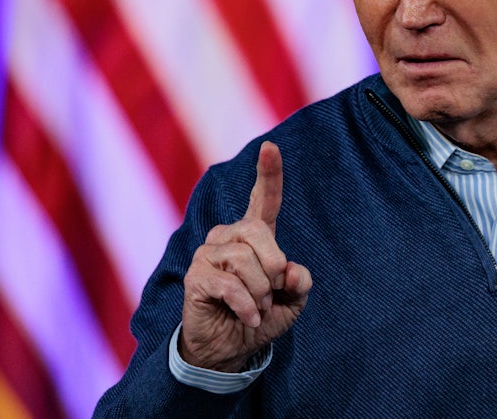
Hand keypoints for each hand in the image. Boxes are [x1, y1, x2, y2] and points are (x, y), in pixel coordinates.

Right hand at [179, 141, 311, 371]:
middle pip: (259, 232)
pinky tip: (248, 318)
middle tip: (271, 293)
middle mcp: (228, 236)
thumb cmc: (260, 317)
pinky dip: (247, 306)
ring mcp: (208, 253)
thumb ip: (299, 281)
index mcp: (255, 235)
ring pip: (246, 260)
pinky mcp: (196, 276)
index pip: (264, 199)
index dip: (269, 173)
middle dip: (274, 267)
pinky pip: (231, 284)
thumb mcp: (292, 300)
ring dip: (261, 292)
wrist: (230, 349)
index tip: (270, 146)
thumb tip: (290, 270)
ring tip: (256, 307)